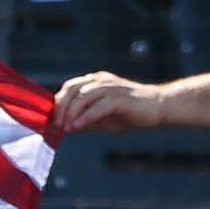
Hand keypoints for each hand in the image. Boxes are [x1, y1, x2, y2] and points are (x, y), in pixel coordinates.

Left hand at [52, 71, 167, 133]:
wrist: (159, 108)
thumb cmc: (129, 113)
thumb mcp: (101, 118)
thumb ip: (84, 119)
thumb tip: (64, 127)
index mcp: (94, 81)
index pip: (68, 88)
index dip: (57, 104)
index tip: (50, 121)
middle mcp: (100, 80)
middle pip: (72, 90)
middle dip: (60, 108)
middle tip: (55, 125)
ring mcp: (110, 87)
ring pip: (83, 97)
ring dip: (71, 113)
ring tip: (65, 128)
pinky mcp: (120, 98)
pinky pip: (99, 106)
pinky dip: (86, 116)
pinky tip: (77, 127)